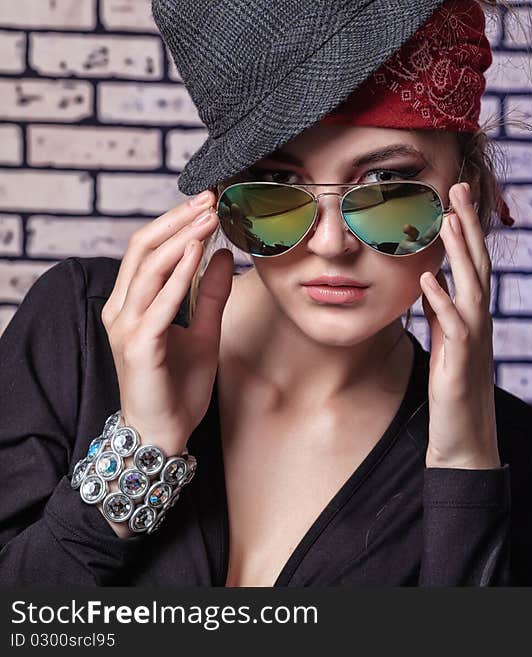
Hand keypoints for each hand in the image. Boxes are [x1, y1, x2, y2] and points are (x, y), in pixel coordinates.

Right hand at [101, 190, 232, 462]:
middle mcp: (121, 310)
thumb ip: (209, 295)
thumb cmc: (178, 386)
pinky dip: (178, 273)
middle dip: (177, 220)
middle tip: (210, 198)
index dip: (175, 222)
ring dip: (181, 238)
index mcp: (131, 304)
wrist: (164, 433)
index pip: (147, 250)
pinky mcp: (139, 347)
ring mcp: (126, 327)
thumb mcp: (204, 332)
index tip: (207, 202)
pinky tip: (198, 252)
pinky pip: (159, 303)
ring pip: (148, 268)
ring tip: (208, 216)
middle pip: (143, 249)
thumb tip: (225, 255)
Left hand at [418, 182, 500, 469]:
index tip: (454, 197)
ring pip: (472, 287)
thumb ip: (442, 311)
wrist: (466, 439)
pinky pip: (454, 325)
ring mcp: (474, 339)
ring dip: (460, 253)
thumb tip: (432, 282)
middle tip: (457, 188)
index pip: (473, 263)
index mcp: (473, 314)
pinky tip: (428, 278)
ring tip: (445, 219)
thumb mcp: (447, 342)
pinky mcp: (462, 361)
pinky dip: (442, 299)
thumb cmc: (455, 390)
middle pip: (478, 264)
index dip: (466, 230)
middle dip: (468, 225)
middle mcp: (479, 321)